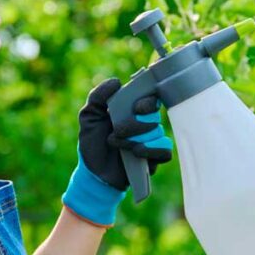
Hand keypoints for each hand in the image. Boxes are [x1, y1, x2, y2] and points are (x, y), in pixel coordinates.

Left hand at [61, 78, 172, 226]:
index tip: (135, 108)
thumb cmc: (93, 143)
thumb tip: (117, 81)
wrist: (93, 173)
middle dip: (135, 123)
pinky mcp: (154, 159)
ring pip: (157, 133)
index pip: (151, 97)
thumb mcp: (89, 117)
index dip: (147, 101)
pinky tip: (136, 152)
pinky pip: (165, 151)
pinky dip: (151, 150)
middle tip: (117, 130)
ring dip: (135, 138)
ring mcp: (151, 141)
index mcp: (132, 110)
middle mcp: (145, 123)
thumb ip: (98, 96)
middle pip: (154, 115)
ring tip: (116, 144)